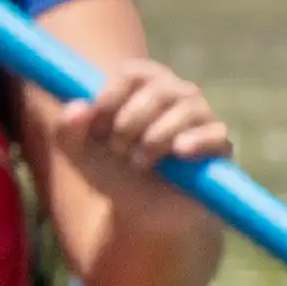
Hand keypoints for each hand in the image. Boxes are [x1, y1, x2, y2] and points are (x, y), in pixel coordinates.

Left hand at [35, 57, 228, 183]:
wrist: (142, 213)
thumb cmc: (111, 172)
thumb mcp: (80, 156)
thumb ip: (67, 131)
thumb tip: (77, 106)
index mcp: (142, 86)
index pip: (133, 72)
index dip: (111, 98)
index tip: (98, 128)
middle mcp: (176, 93)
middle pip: (159, 89)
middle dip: (129, 124)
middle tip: (118, 150)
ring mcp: (201, 116)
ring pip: (186, 109)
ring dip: (153, 139)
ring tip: (139, 163)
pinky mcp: (219, 144)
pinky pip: (214, 133)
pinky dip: (193, 142)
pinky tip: (178, 153)